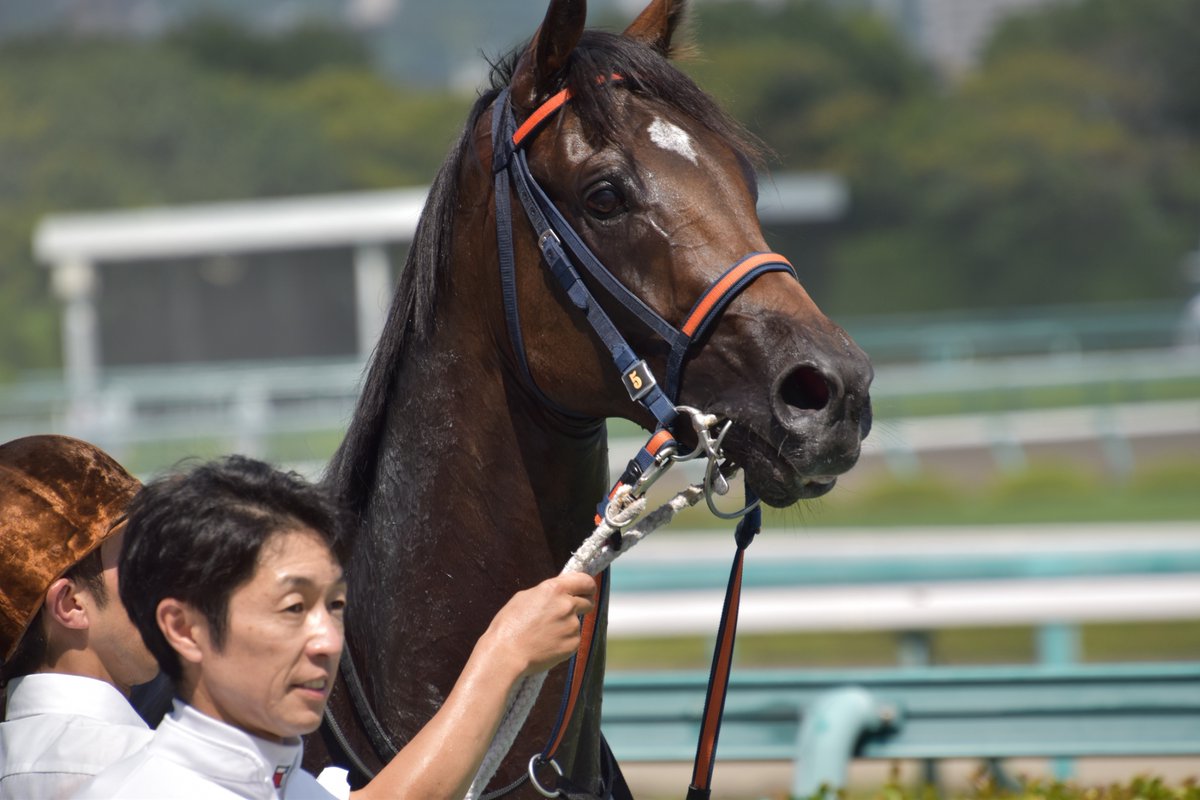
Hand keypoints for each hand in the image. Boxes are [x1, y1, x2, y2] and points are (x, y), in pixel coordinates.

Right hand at [481, 572, 596, 678]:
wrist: (506, 654)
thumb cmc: (509, 624)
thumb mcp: (525, 597)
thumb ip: (548, 593)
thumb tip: (560, 593)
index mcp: (555, 589)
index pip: (585, 581)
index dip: (588, 586)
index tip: (587, 590)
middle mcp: (568, 605)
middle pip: (588, 602)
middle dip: (582, 605)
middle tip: (568, 612)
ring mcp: (572, 626)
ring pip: (577, 623)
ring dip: (566, 626)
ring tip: (544, 634)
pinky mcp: (573, 644)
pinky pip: (573, 639)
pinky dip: (564, 641)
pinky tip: (547, 644)